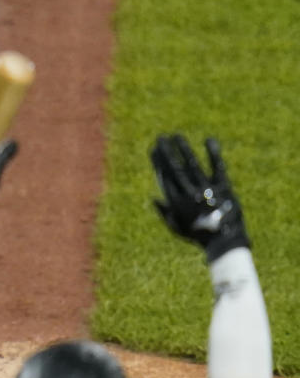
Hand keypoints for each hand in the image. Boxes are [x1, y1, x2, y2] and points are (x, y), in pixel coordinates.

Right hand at [150, 134, 249, 261]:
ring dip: (183, 149)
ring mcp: (206, 190)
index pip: (164, 177)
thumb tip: (153, 198)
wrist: (224, 241)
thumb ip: (165, 213)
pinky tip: (208, 140)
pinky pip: (217, 167)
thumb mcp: (177, 229)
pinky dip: (213, 153)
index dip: (158, 162)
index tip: (153, 149)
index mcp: (177, 203)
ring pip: (192, 165)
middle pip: (175, 168)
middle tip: (161, 137)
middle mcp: (189, 194)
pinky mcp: (223, 187)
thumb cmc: (199, 235)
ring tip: (176, 136)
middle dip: (166, 151)